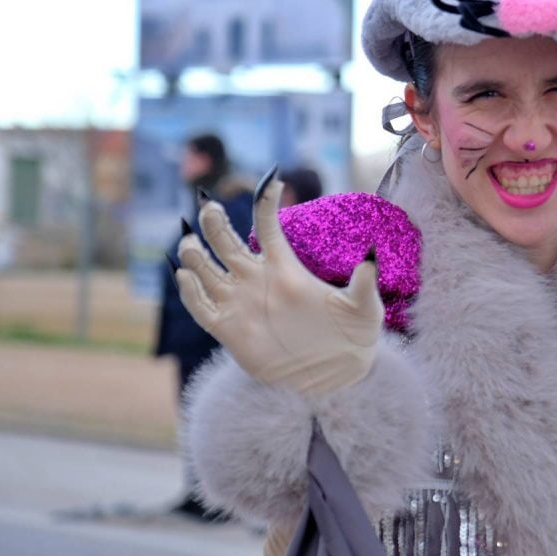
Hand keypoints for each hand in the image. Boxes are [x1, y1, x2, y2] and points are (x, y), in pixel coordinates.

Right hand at [174, 169, 382, 395]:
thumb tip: (371, 257)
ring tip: (190, 242)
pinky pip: (201, 306)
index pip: (268, 226)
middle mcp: (257, 279)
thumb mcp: (363, 308)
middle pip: (226, 241)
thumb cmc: (353, 336)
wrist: (336, 374)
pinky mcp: (228, 329)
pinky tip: (184, 276)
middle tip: (210, 206)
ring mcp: (240, 303)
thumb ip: (364, 283)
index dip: (265, 202)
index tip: (272, 180)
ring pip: (207, 268)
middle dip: (214, 222)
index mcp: (286, 267)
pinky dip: (190, 291)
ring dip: (194, 253)